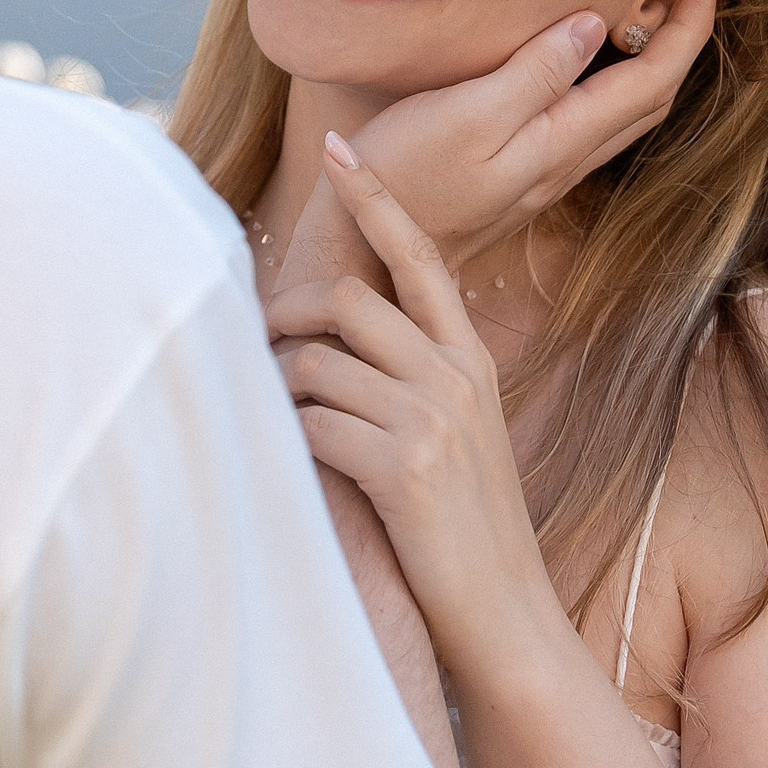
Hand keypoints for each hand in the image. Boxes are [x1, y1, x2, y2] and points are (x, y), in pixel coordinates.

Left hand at [269, 145, 565, 680]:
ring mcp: (432, 419)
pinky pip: (314, 424)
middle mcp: (455, 376)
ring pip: (318, 364)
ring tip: (280, 423)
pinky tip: (302, 468)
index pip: (420, 257)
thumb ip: (412, 379)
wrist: (506, 617)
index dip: (378, 200)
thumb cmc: (463, 529)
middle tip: (261, 341)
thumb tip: (328, 340)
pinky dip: (293, 440)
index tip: (342, 150)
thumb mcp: (456, 435)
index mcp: (470, 359)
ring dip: (283, 391)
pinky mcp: (403, 466)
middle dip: (290, 317)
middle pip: (348, 303)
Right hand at [351, 0, 719, 266]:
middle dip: (685, 38)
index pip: (653, 78)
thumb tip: (595, 25)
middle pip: (652, 97)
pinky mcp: (516, 173)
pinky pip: (590, 121)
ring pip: (624, 113)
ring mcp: (542, 172)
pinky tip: (593, 56)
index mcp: (561, 141)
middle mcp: (564, 162)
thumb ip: (534, 72)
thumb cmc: (402, 177)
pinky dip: (613, 79)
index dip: (690, 25)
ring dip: (654, 60)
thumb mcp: (465, 115)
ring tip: (660, 8)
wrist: (358, 253)